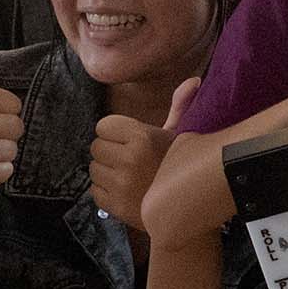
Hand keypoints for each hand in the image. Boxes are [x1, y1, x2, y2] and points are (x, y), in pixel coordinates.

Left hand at [91, 76, 199, 229]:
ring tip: (127, 176)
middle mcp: (129, 159)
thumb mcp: (180, 134)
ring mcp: (121, 185)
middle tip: (128, 160)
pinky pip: (95, 192)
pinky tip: (124, 192)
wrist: (189, 209)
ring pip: (93, 170)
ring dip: (107, 173)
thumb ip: (179, 106)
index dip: (115, 133)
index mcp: (142, 137)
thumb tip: (193, 80)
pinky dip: (106, 193)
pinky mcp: (115, 206)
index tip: (129, 141)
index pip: (103, 126)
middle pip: (96, 148)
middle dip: (110, 153)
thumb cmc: (181, 167)